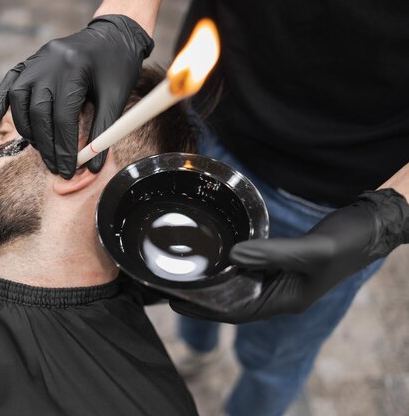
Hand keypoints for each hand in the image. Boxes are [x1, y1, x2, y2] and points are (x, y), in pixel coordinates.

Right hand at [0, 15, 153, 178]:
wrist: (112, 35)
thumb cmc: (117, 67)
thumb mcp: (116, 98)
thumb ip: (103, 132)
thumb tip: (92, 167)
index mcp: (75, 69)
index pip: (63, 118)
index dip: (64, 148)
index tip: (68, 170)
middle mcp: (50, 62)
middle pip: (39, 112)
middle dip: (46, 145)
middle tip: (55, 167)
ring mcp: (37, 60)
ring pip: (20, 99)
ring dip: (26, 128)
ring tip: (40, 148)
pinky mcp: (29, 61)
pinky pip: (9, 81)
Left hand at [170, 189, 408, 323]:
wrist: (370, 227)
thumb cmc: (348, 242)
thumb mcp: (312, 250)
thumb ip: (271, 252)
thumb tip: (232, 254)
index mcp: (286, 300)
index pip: (236, 312)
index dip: (204, 309)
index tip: (175, 303)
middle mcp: (279, 293)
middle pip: (231, 300)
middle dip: (202, 296)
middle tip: (169, 287)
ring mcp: (280, 278)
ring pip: (238, 283)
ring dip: (213, 280)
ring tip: (183, 274)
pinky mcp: (280, 263)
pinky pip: (248, 267)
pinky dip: (229, 264)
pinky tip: (213, 255)